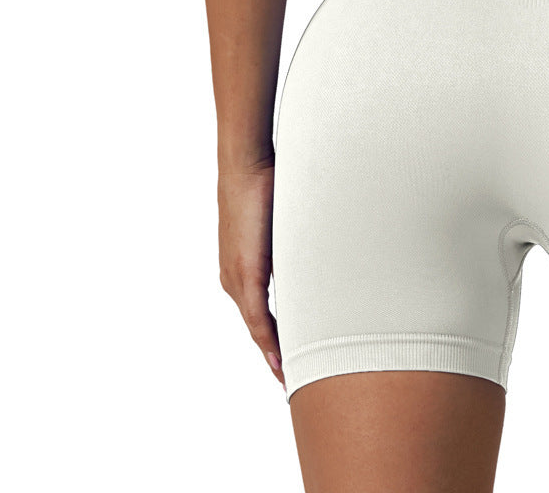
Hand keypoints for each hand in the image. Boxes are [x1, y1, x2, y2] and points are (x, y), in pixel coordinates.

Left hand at [218, 164, 284, 385]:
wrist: (246, 166)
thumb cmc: (267, 186)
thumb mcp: (283, 225)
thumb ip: (293, 247)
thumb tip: (315, 254)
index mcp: (241, 270)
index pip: (258, 317)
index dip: (273, 343)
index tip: (288, 365)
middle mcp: (233, 279)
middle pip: (256, 330)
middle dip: (275, 356)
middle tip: (292, 382)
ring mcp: (236, 277)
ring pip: (256, 327)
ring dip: (274, 351)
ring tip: (290, 376)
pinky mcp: (244, 272)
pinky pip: (256, 316)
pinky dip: (268, 338)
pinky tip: (279, 355)